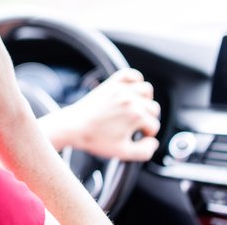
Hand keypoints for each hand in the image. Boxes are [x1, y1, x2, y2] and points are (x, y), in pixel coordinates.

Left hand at [44, 69, 160, 160]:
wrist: (72, 127)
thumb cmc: (95, 139)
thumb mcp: (122, 152)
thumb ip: (144, 151)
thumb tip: (153, 142)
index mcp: (135, 115)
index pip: (154, 126)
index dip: (146, 135)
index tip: (134, 138)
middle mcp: (130, 99)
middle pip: (153, 108)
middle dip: (147, 119)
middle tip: (133, 127)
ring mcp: (120, 89)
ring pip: (146, 90)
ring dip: (145, 100)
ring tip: (135, 110)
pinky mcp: (110, 84)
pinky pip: (129, 74)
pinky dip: (134, 79)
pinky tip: (132, 90)